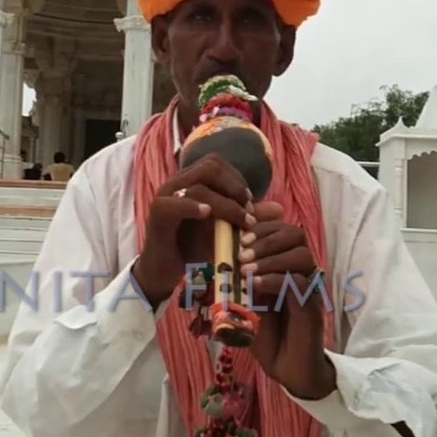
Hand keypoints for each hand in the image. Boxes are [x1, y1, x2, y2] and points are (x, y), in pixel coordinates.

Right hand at [136, 154, 255, 307]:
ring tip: (239, 221)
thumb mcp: (224, 232)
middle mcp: (176, 184)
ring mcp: (164, 198)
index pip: (217, 163)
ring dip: (224, 203)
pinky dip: (193, 207)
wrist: (163, 272)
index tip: (250, 203)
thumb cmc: (192, 249)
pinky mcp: (157, 216)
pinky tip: (208, 216)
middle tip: (247, 210)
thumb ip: (247, 218)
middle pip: (209, 166)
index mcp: (190, 181)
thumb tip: (279, 209)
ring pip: (198, 185)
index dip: (237, 179)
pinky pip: (173, 204)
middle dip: (234, 186)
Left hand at [242, 201, 335, 400]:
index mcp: (284, 263)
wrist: (285, 364)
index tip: (237, 233)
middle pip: (294, 234)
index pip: (280, 228)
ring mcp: (307, 286)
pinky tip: (254, 284)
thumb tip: (211, 254)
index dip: (261, 225)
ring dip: (270, 256)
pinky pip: (298, 281)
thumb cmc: (263, 330)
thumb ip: (235, 277)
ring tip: (246, 269)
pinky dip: (274, 279)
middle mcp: (299, 270)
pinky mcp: (311, 304)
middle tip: (241, 249)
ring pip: (300, 254)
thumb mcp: (243, 298)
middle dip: (265, 237)